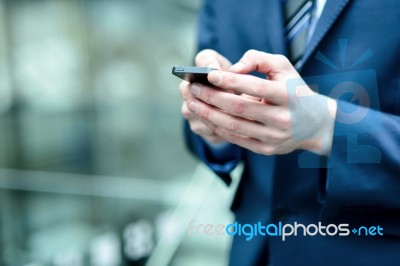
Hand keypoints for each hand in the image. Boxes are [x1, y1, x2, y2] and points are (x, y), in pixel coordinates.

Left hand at [186, 50, 337, 154]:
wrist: (316, 124)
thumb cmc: (295, 91)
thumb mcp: (284, 67)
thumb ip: (259, 59)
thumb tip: (232, 67)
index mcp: (288, 95)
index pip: (255, 87)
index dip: (230, 81)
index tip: (209, 75)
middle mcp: (282, 118)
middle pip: (239, 108)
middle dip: (211, 98)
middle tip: (192, 89)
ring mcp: (274, 137)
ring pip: (234, 126)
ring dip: (209, 115)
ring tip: (192, 103)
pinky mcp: (267, 150)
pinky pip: (237, 140)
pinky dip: (218, 129)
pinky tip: (206, 118)